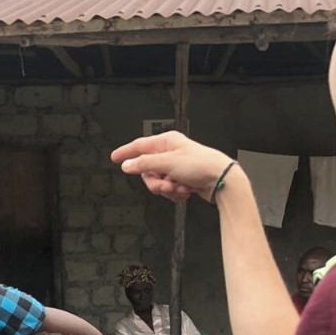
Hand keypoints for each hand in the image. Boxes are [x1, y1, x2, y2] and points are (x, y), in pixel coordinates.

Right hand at [111, 131, 234, 203]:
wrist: (221, 180)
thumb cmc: (201, 165)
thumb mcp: (167, 163)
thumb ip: (144, 164)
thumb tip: (128, 164)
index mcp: (167, 142)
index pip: (140, 145)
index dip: (126, 152)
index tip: (114, 158)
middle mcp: (171, 153)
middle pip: (148, 170)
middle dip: (156, 182)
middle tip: (165, 185)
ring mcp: (177, 167)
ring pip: (159, 182)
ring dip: (167, 189)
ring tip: (179, 188)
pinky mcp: (183, 180)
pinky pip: (169, 189)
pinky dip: (176, 193)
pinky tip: (186, 191)